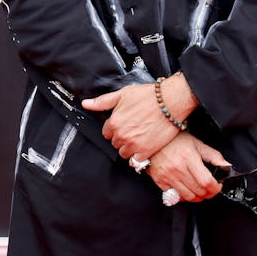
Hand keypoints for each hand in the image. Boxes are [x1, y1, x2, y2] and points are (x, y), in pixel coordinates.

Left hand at [82, 74, 198, 159]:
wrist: (171, 101)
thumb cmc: (148, 95)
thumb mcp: (122, 94)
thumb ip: (102, 102)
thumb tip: (85, 104)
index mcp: (114, 123)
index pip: (107, 133)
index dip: (116, 128)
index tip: (126, 123)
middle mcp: (121, 136)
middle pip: (116, 143)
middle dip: (123, 137)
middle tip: (135, 129)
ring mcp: (134, 145)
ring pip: (125, 153)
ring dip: (130, 148)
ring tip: (141, 137)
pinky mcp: (146, 152)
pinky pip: (136, 161)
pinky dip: (139, 156)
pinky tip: (145, 146)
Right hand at [148, 134, 230, 202]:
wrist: (153, 139)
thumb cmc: (176, 140)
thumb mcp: (197, 144)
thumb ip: (214, 156)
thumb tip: (227, 166)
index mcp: (189, 158)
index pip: (206, 181)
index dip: (216, 188)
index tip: (218, 186)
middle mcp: (177, 169)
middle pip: (199, 192)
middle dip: (209, 193)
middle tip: (211, 189)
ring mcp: (168, 176)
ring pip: (188, 197)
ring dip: (198, 197)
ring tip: (201, 191)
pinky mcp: (160, 181)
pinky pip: (175, 197)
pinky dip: (184, 197)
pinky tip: (188, 190)